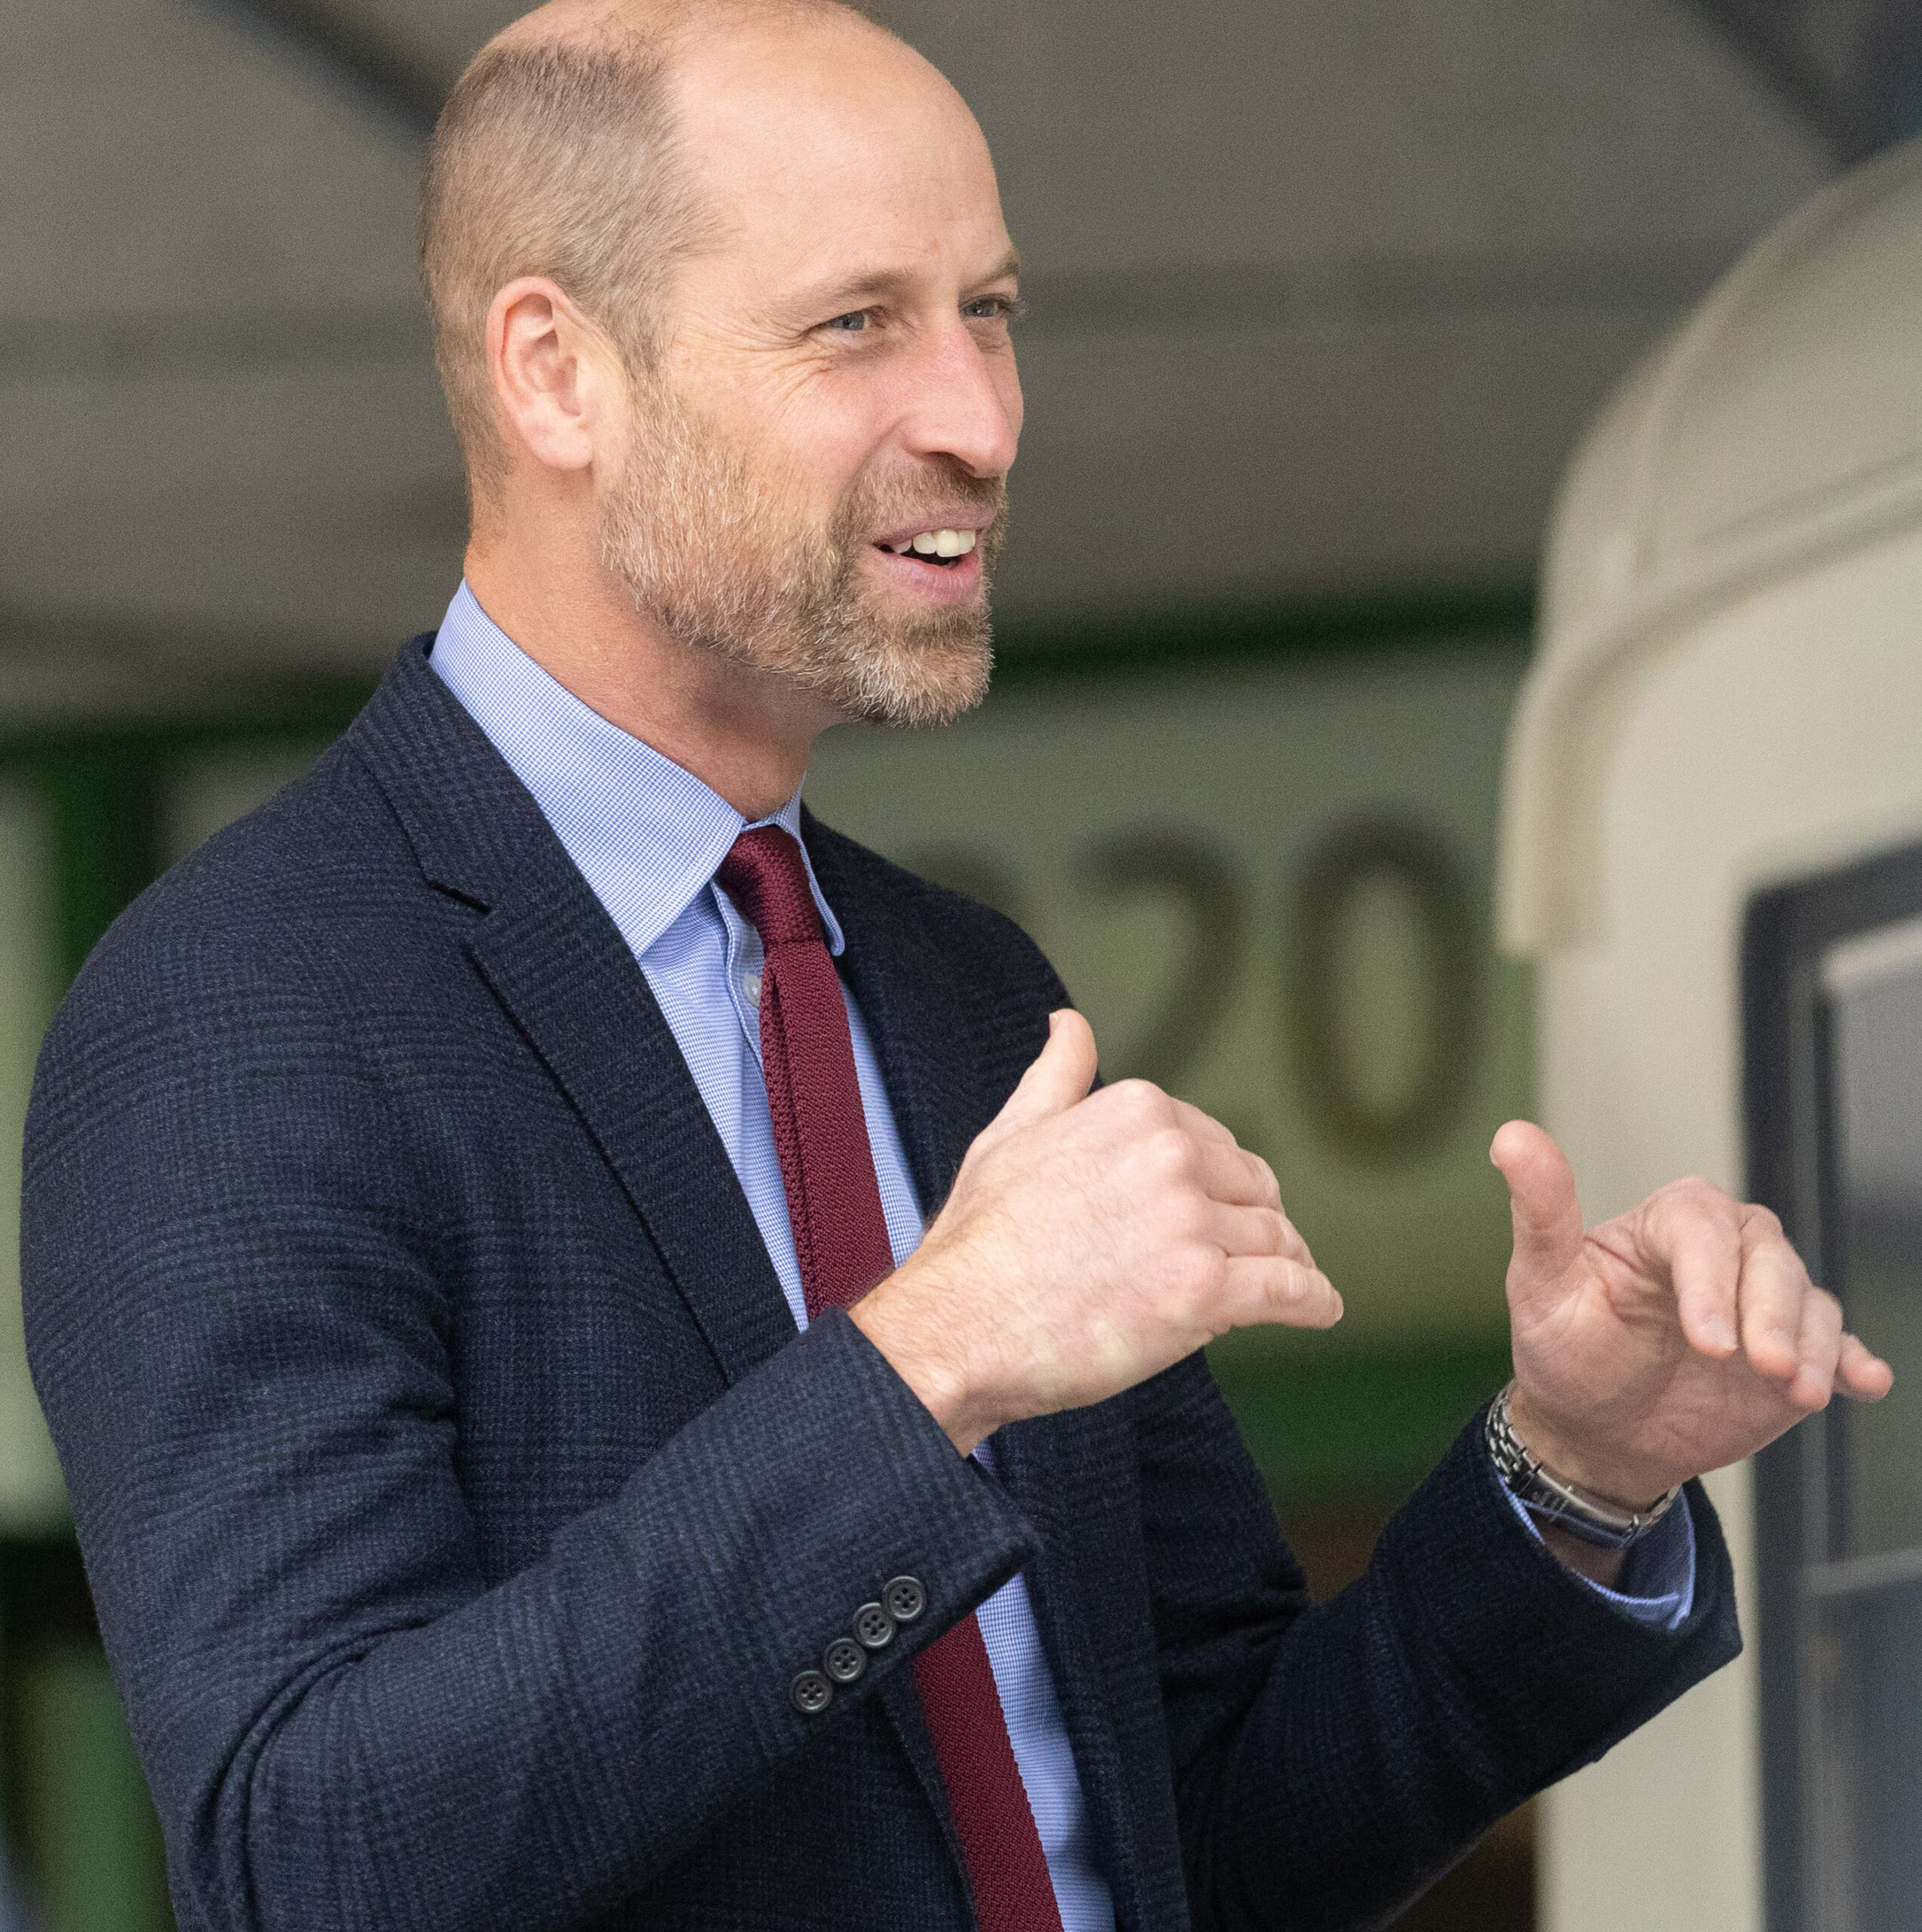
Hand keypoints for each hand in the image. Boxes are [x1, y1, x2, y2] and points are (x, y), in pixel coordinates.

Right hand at [852, 1009, 1341, 1452]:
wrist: (955, 1328)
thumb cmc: (979, 1242)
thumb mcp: (1011, 1135)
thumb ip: (1057, 1077)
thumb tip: (1068, 1023)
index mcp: (1136, 1109)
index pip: (1216, 1145)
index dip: (1217, 1187)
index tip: (1211, 1216)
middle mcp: (1171, 1155)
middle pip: (1254, 1191)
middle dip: (1256, 1225)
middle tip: (1252, 1260)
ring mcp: (1188, 1224)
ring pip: (1274, 1242)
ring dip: (1286, 1268)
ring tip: (1288, 1288)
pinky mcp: (1202, 1292)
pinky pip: (1288, 1291)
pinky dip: (1313, 1302)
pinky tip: (1321, 1309)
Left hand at [1492, 1120, 1892, 1508]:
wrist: (1595, 1431)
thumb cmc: (1564, 1350)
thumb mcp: (1539, 1285)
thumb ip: (1540, 1213)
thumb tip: (1512, 1136)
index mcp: (1663, 1224)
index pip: (1702, 1228)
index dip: (1712, 1281)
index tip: (1710, 1343)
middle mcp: (1721, 1253)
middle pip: (1769, 1256)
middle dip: (1772, 1313)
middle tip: (1764, 1368)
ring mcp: (1760, 1303)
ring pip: (1810, 1300)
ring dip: (1814, 1345)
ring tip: (1798, 1391)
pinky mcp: (1793, 1351)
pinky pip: (1839, 1344)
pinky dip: (1853, 1361)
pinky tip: (1863, 1381)